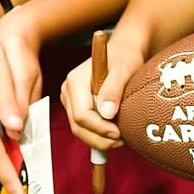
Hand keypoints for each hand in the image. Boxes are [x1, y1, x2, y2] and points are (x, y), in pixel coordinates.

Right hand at [63, 31, 139, 154]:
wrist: (123, 52)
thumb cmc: (124, 57)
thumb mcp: (123, 70)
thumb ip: (113, 89)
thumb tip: (106, 113)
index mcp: (75, 81)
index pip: (81, 115)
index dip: (99, 128)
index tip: (118, 133)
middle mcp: (68, 91)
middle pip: (77, 126)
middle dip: (98, 138)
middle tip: (120, 140)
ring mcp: (70, 100)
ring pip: (79, 130)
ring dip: (98, 139)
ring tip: (119, 138)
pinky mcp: (76, 107)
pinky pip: (83, 127)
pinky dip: (97, 135)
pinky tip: (113, 134)